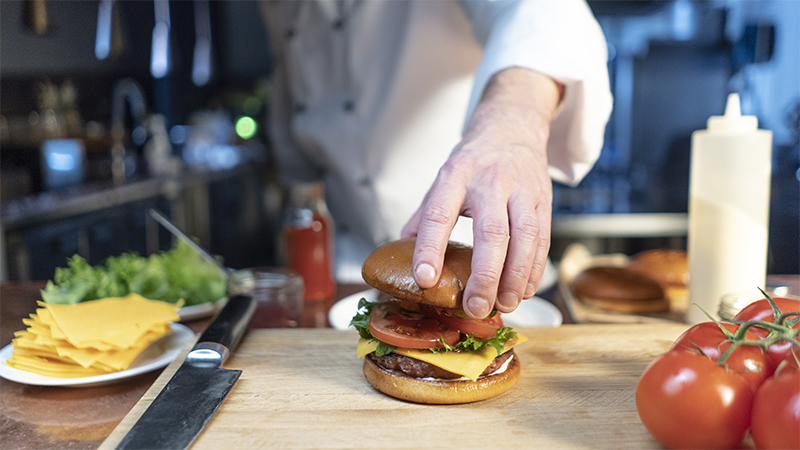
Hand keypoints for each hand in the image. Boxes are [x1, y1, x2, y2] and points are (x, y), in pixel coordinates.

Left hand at [401, 68, 560, 318]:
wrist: (512, 129)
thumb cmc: (472, 163)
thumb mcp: (442, 180)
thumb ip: (424, 217)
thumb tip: (403, 256)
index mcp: (455, 176)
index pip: (439, 214)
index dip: (430, 248)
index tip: (425, 279)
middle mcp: (490, 181)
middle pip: (490, 233)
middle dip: (484, 276)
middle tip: (475, 306)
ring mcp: (521, 190)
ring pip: (524, 238)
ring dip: (514, 277)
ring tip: (504, 305)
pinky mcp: (544, 200)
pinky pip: (542, 239)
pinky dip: (535, 270)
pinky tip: (524, 290)